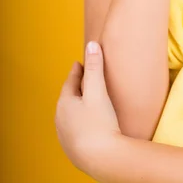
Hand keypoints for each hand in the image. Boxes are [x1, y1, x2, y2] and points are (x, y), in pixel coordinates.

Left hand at [55, 41, 120, 175]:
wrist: (101, 158)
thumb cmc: (99, 123)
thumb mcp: (98, 91)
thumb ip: (95, 67)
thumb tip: (91, 44)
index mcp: (65, 103)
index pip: (70, 82)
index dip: (77, 71)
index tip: (80, 63)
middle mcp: (61, 119)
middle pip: (69, 98)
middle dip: (76, 88)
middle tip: (84, 79)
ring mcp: (66, 135)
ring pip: (71, 114)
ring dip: (78, 106)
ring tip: (87, 101)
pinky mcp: (73, 148)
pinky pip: (75, 128)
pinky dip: (81, 121)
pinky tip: (89, 123)